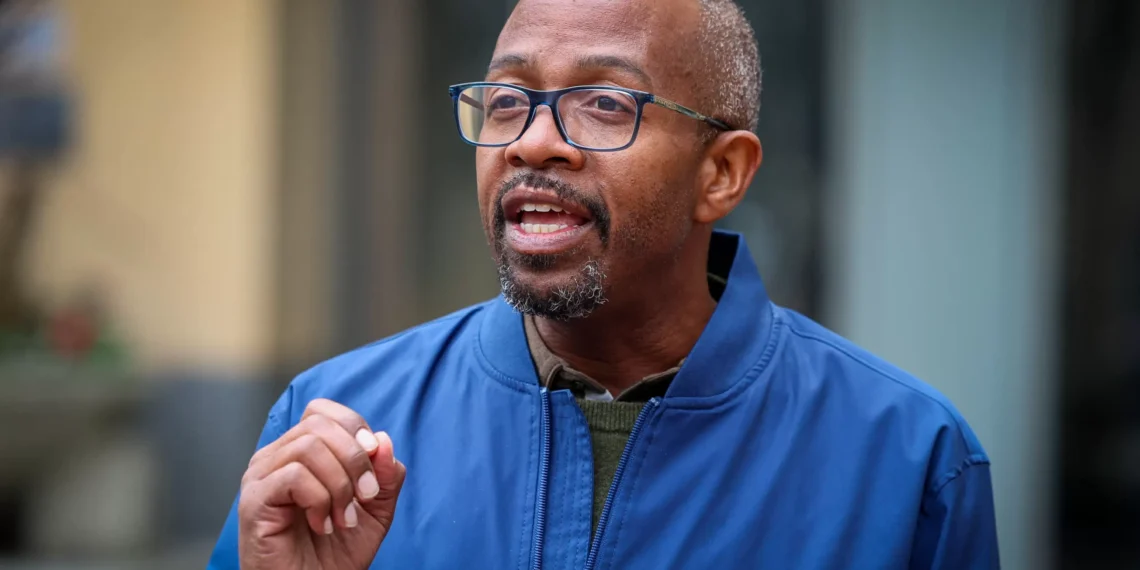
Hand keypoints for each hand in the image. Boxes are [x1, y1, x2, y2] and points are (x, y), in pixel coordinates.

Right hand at [238, 399, 405, 569]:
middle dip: (355, 459)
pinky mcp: (254, 500)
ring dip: (340, 485)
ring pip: (309, 447)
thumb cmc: (335, 554)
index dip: (354, 428)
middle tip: (366, 497)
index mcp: (299, 452)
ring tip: (343, 518)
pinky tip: (322, 525)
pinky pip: (295, 476)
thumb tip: (383, 440)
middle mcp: (274, 457)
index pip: (322, 411)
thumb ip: (385, 475)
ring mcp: (260, 477)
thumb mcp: (375, 509)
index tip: (373, 464)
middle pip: (319, 424)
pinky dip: (320, 500)